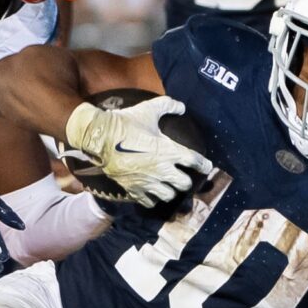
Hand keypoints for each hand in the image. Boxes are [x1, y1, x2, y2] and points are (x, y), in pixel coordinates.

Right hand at [65, 97, 211, 207]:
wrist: (101, 138)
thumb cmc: (127, 123)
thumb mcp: (149, 109)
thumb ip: (169, 106)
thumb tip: (182, 107)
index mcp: (171, 151)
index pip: (196, 162)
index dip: (204, 165)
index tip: (206, 166)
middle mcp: (163, 170)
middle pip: (184, 184)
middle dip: (186, 181)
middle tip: (183, 176)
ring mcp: (148, 182)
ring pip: (169, 196)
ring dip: (170, 191)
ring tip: (167, 186)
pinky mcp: (134, 189)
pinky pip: (149, 201)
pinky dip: (152, 198)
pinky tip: (151, 192)